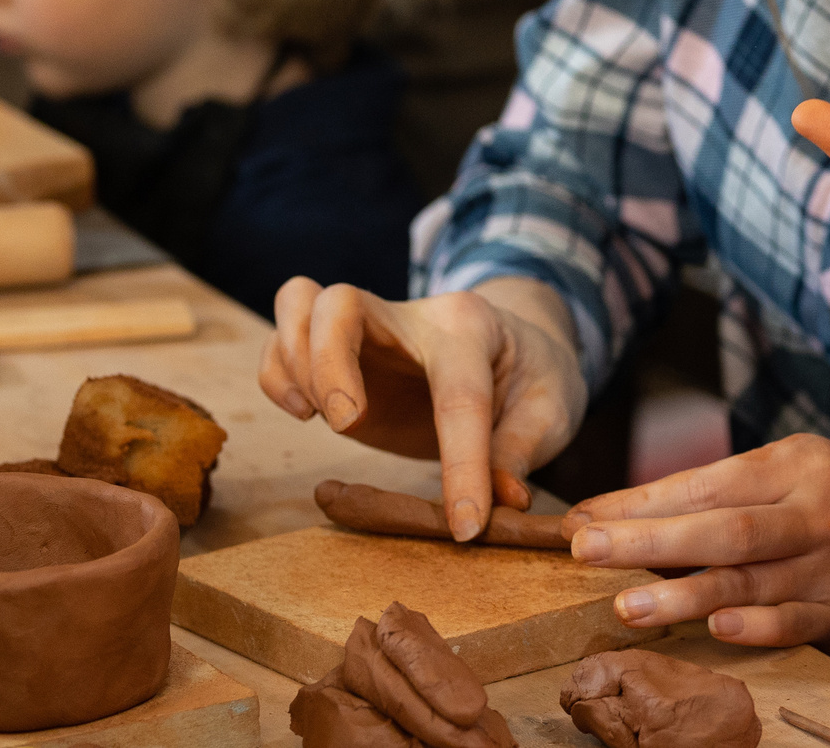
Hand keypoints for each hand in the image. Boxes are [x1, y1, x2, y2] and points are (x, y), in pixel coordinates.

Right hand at [258, 277, 587, 538]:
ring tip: (317, 419)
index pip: (459, 393)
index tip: (467, 526)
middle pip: (341, 304)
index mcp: (473, 328)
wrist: (521, 345)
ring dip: (294, 364)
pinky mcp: (341, 356)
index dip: (463, 466)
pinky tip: (304, 414)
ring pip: (299, 303)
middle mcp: (413, 318)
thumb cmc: (535, 377)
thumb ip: (520, 451)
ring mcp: (370, 331)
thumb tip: (500, 502)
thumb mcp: (551, 412)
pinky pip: (283, 339)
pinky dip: (277, 375)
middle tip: (348, 425)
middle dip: (328, 364)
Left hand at [565, 434, 829, 656]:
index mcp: (801, 461)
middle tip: (590, 551)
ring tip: (627, 605)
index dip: (643, 503)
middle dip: (651, 540)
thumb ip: (709, 498)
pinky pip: (791, 623)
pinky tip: (714, 627)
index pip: (710, 483)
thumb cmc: (818, 522)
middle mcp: (825, 507)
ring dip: (683, 593)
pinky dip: (753, 627)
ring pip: (751, 579)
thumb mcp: (780, 488)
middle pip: (728, 527)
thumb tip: (606, 516)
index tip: (585, 520)